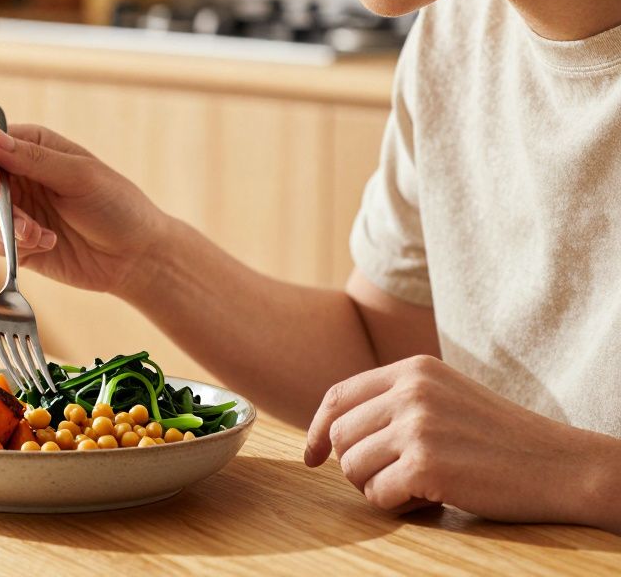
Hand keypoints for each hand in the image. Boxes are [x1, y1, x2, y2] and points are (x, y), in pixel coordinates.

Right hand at [0, 123, 166, 293]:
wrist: (134, 255)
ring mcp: (11, 209)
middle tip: (20, 223)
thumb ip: (33, 158)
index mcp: (28, 146)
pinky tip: (46, 244)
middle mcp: (13, 175)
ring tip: (41, 235)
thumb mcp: (80, 176)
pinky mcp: (11, 242)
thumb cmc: (116, 204)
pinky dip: (11, 247)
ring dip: (2, 228)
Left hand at [305, 354, 618, 528]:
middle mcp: (411, 391)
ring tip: (414, 488)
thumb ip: (396, 400)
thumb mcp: (446, 396)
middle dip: (356, 467)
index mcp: (413, 369)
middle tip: (392, 480)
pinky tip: (425, 501)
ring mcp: (417, 426)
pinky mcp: (426, 465)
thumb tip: (331, 428)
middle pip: (340, 437)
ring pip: (352, 467)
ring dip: (376, 488)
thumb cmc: (501, 439)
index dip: (317, 430)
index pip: (338, 396)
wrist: (561, 465)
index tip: (313, 456)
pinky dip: (393, 506)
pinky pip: (377, 495)